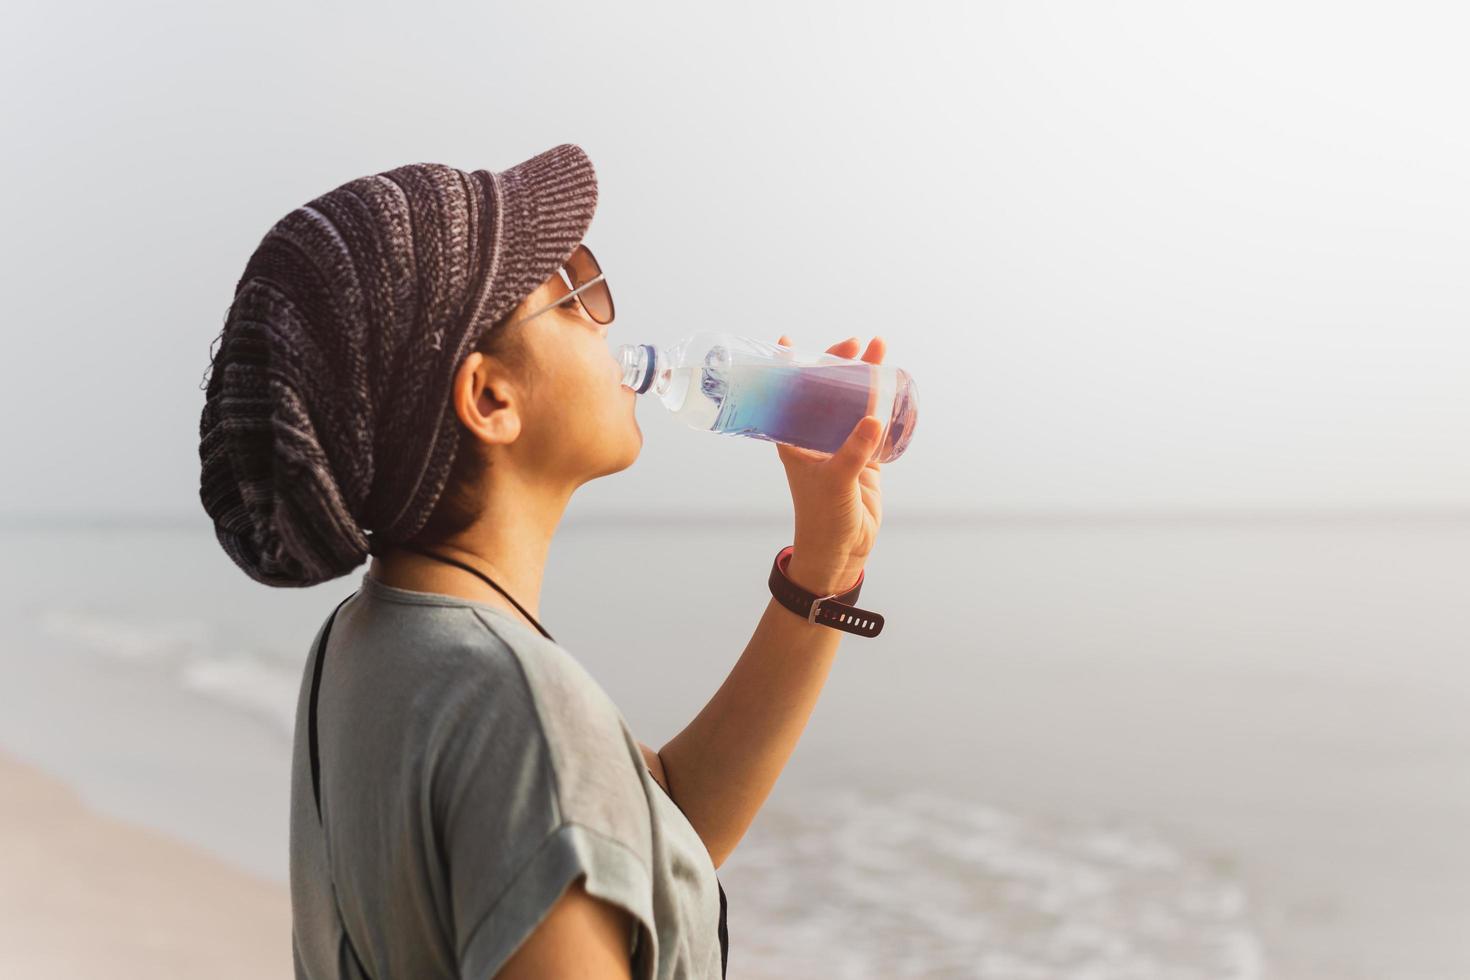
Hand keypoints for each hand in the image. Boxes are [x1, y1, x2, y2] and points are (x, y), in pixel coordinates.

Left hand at [774, 334, 886, 593]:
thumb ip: (854, 452)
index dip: (790, 367)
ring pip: (853, 403)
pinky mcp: (865, 458)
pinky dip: (883, 404)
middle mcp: (815, 437)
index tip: (788, 340)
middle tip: (856, 342)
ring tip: (880, 350)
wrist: (841, 550)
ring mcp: (841, 445)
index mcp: (794, 439)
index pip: (789, 394)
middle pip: (826, 390)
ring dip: (866, 378)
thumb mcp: (835, 482)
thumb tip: (874, 418)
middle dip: (840, 364)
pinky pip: (874, 423)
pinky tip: (893, 386)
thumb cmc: (824, 517)